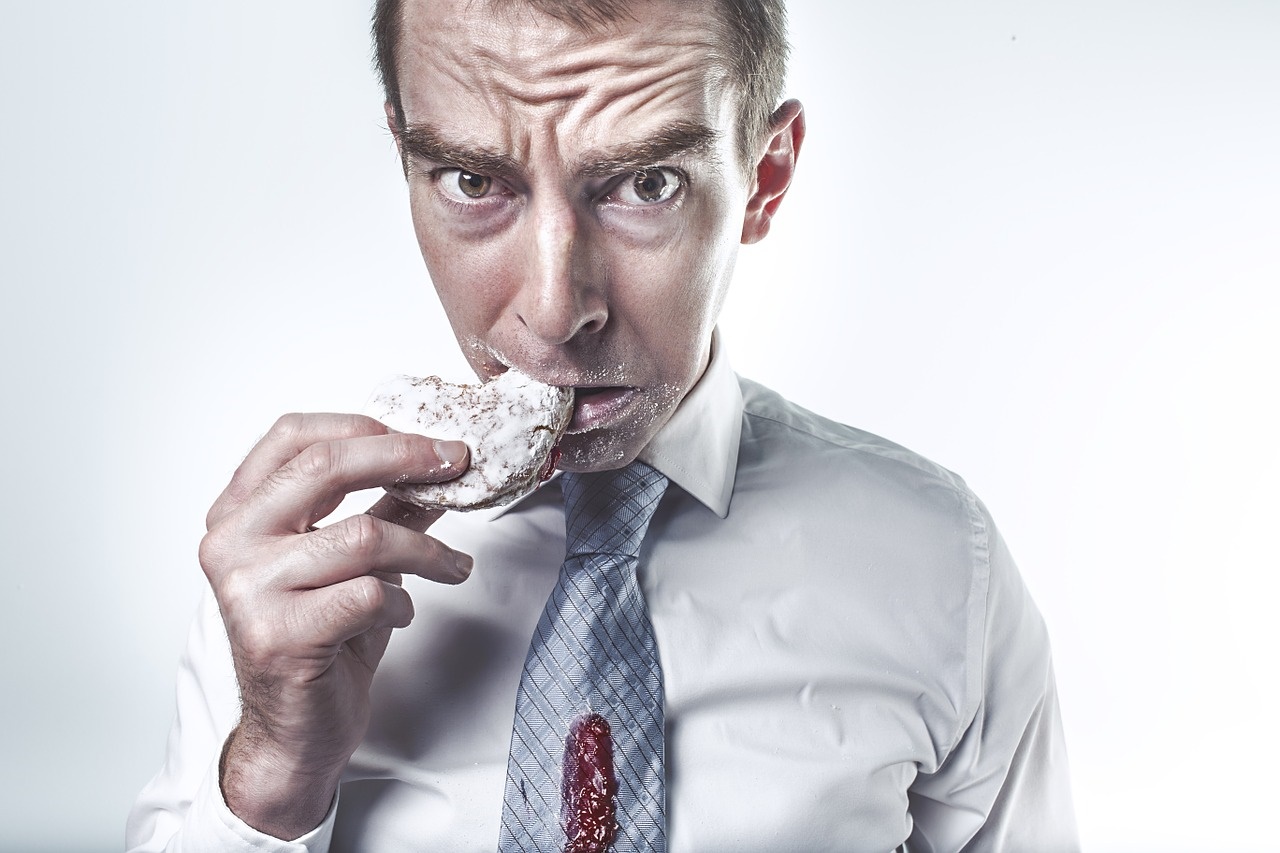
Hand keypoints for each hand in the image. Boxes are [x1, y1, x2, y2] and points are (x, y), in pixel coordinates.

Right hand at [199, 413, 471, 838]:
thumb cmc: (320, 640)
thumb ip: (384, 506)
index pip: (291, 436)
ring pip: (364, 536)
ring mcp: (248, 590)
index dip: (362, 426)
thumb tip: (438, 460)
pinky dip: (402, 603)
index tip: (422, 440)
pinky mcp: (279, 635)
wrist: (295, 733)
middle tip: (458, 464)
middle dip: (406, 458)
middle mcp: (230, 543)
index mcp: (237, 513)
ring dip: (426, 551)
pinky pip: (369, 594)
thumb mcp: (352, 560)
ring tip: (454, 568)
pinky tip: (400, 615)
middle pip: (326, 467)